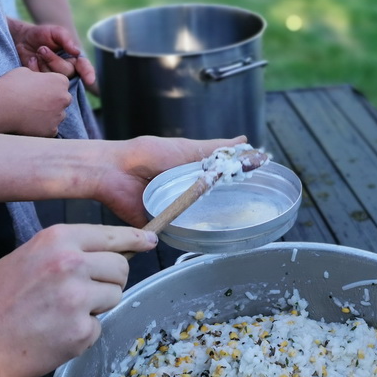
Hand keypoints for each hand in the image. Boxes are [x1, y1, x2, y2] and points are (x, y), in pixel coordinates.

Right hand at [0, 67, 71, 136]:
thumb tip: (37, 71)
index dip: (50, 86)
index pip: (61, 84)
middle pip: (63, 99)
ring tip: (30, 113)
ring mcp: (59, 116)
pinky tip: (30, 123)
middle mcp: (64, 98)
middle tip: (36, 102)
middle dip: (54, 100)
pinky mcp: (52, 130)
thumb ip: (37, 74)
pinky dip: (43, 127)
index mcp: (60, 81)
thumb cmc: (10, 86)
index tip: (39, 89)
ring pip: (58, 115)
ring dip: (49, 114)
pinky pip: (51, 128)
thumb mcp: (24, 71)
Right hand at [0, 224, 158, 376]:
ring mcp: (78, 298)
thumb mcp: (27, 257)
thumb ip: (68, 253)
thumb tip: (111, 254)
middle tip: (79, 295)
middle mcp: (72, 263)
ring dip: (96, 308)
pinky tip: (51, 335)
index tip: (151, 241)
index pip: (113, 236)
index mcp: (58, 239)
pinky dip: (81, 335)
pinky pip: (98, 328)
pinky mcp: (80, 331)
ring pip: (115, 297)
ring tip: (58, 315)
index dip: (135, 240)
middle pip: (121, 268)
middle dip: (109, 281)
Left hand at [11, 19, 95, 88]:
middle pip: (67, 72)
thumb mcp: (54, 31)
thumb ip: (66, 38)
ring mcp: (54, 75)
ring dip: (43, 63)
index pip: (84, 67)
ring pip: (55, 78)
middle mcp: (66, 68)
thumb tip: (76, 52)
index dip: (88, 73)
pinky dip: (34, 68)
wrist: (22, 38)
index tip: (89, 80)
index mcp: (74, 57)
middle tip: (42, 49)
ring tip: (37, 53)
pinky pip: (42, 81)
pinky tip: (32, 60)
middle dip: (54, 60)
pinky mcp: (42, 81)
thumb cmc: (42, 34)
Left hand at [90, 135, 247, 225]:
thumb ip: (214, 149)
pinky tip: (206, 236)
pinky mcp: (163, 223)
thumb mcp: (186, 149)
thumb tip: (244, 140)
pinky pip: (180, 232)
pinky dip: (189, 234)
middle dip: (231, 204)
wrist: (114, 172)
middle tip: (254, 206)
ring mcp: (176, 208)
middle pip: (215, 200)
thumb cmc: (148, 154)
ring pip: (200, 217)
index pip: (221, 180)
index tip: (262, 186)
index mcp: (192, 172)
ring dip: (212, 219)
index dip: (239, 183)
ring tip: (235, 222)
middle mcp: (187, 191)